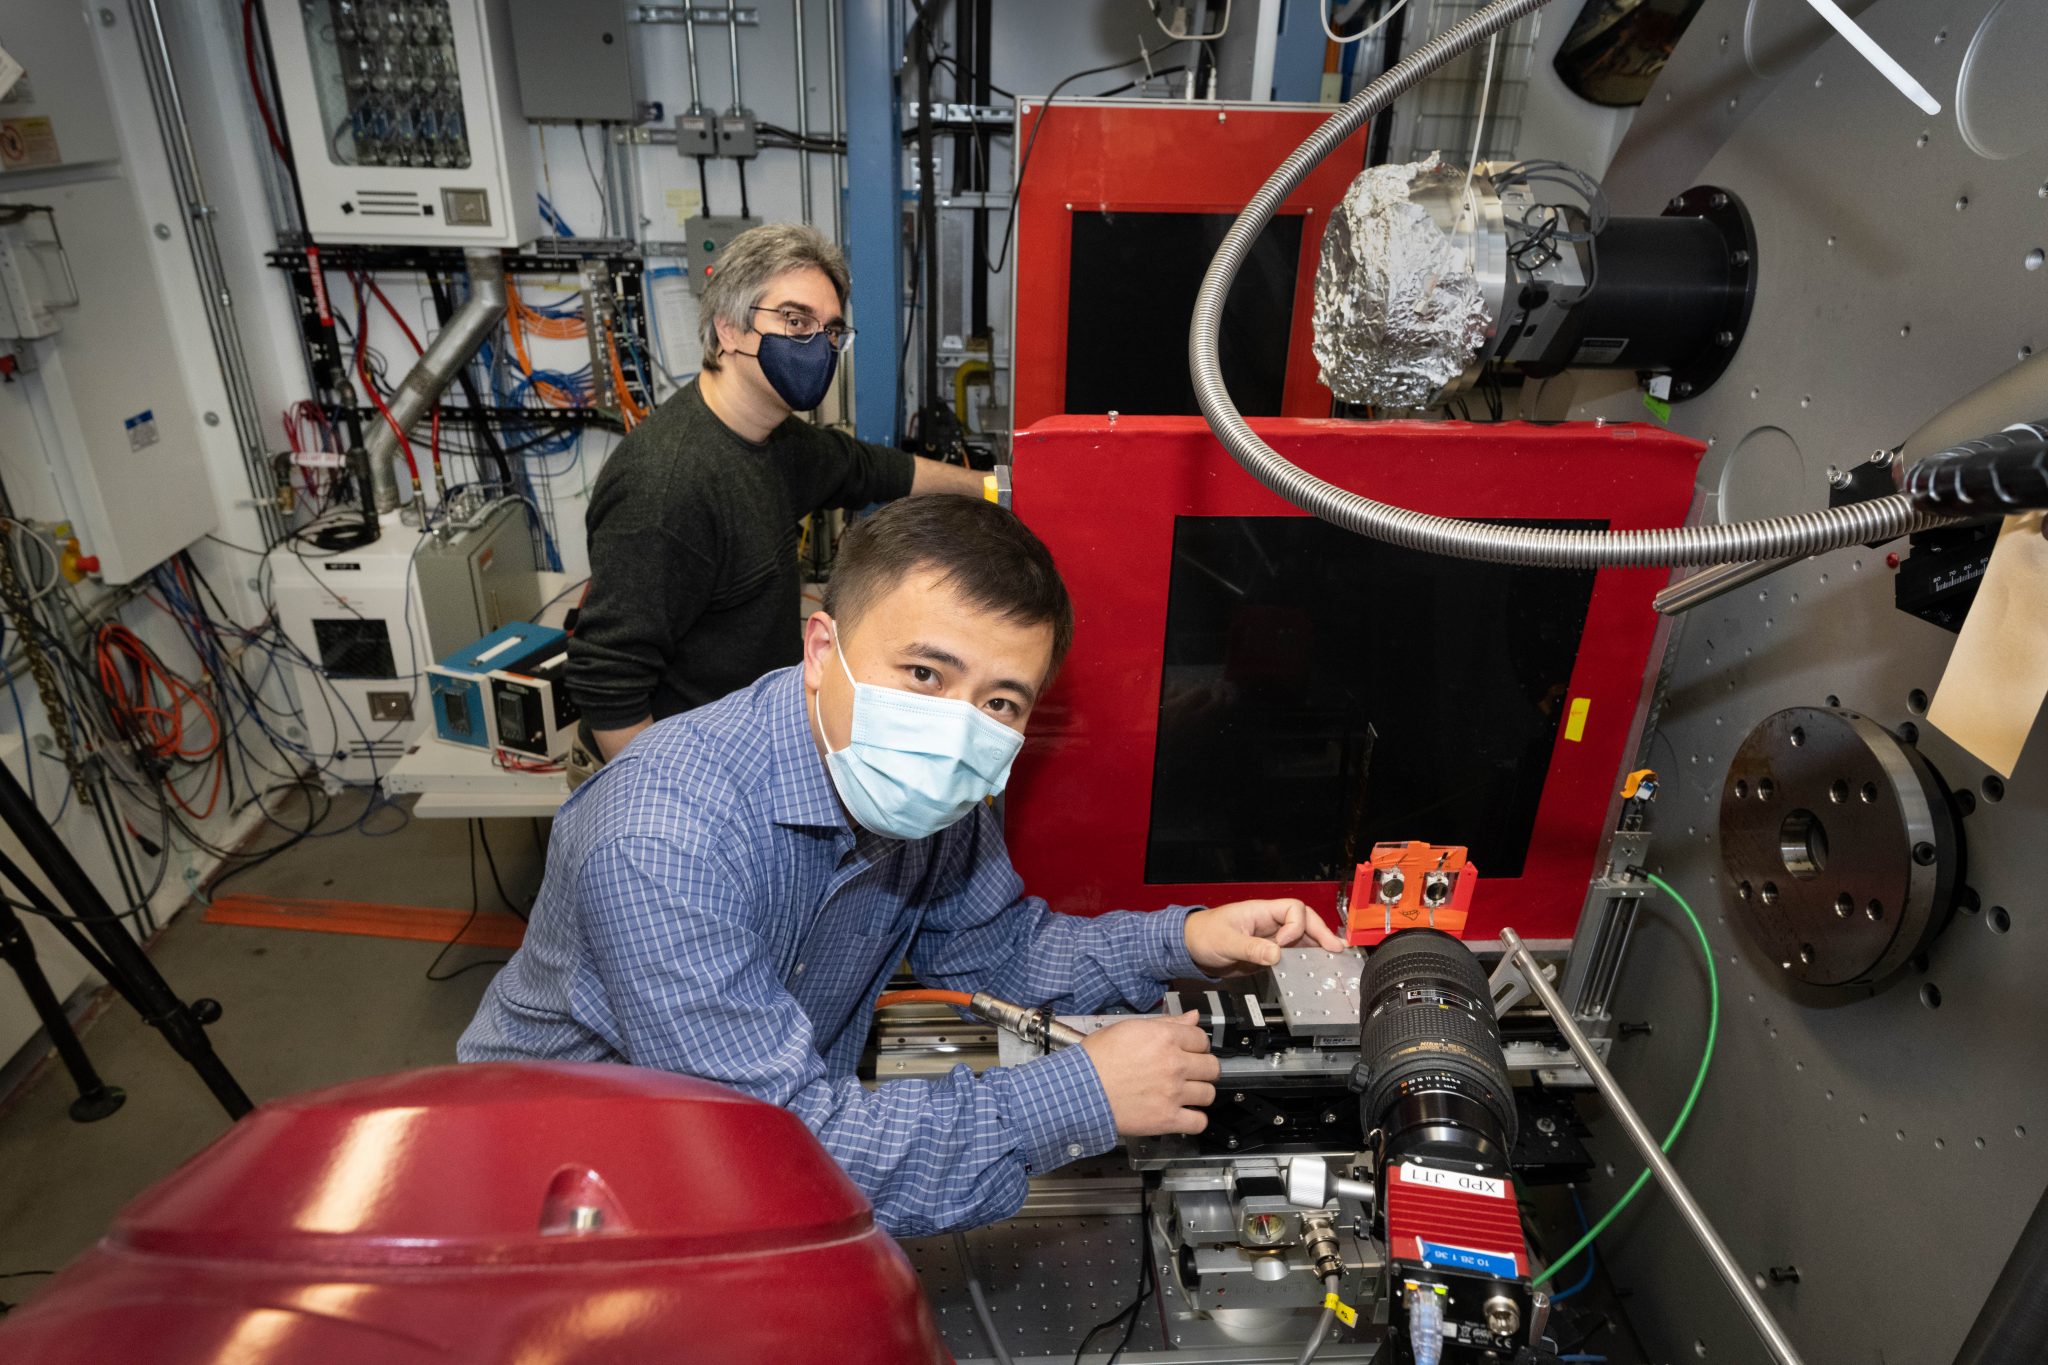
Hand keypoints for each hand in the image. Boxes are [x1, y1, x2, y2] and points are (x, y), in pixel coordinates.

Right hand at [1080, 1012, 1220, 1136]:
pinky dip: (1195, 1120)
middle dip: (1203, 1069)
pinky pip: (1199, 1122)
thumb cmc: (1096, 1059)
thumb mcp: (1128, 1028)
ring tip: (1185, 1093)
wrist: (1079, 1089)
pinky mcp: (1167, 1119)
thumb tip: (1192, 1017)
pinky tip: (1184, 1114)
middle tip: (1190, 1072)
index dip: (1197, 1045)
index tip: (1191, 1051)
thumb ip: (1166, 1023)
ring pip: (1209, 1094)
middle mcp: (1174, 1064)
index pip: (1202, 1039)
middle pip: (1212, 1067)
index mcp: (1165, 1038)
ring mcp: (1173, 1093)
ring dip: (1199, 1094)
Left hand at [1185, 898, 1346, 976]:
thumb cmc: (1203, 935)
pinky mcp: (1268, 953)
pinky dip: (1305, 959)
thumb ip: (1250, 948)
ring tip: (1335, 958)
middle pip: (1304, 921)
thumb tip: (1276, 955)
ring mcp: (1270, 938)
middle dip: (1321, 933)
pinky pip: (1292, 954)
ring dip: (1318, 946)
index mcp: (1261, 912)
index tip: (1283, 945)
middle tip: (1335, 949)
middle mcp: (1269, 923)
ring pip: (1301, 937)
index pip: (1292, 910)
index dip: (1295, 927)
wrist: (1190, 948)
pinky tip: (1316, 967)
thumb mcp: (1225, 942)